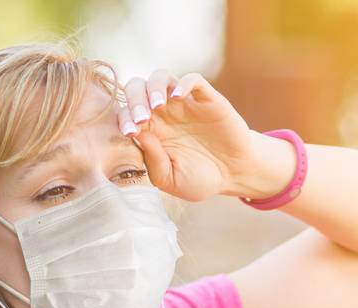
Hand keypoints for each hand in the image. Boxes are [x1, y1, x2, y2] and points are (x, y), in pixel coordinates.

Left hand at [118, 70, 267, 202]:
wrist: (234, 174)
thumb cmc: (200, 179)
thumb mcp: (171, 180)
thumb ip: (154, 161)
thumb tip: (138, 134)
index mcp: (149, 131)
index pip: (126, 113)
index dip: (124, 118)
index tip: (130, 132)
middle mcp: (162, 113)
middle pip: (137, 88)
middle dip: (134, 100)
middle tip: (141, 119)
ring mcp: (183, 103)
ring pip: (160, 77)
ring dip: (153, 87)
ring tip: (157, 106)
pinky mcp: (206, 99)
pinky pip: (192, 79)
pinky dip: (184, 83)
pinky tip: (179, 97)